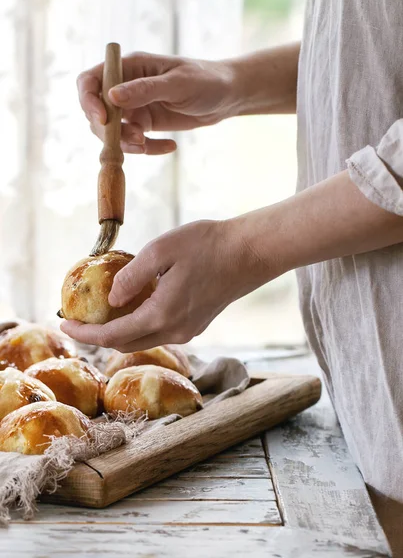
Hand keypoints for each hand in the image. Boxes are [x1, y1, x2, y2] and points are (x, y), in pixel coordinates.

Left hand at [60, 218, 272, 351]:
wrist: (251, 252)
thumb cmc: (208, 245)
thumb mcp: (162, 250)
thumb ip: (132, 276)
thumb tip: (112, 299)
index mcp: (162, 315)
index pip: (112, 336)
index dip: (84, 333)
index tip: (63, 323)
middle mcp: (175, 330)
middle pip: (127, 342)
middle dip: (99, 335)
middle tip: (79, 319)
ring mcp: (189, 329)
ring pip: (145, 338)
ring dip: (121, 330)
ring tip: (104, 311)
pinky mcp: (199, 323)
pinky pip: (161, 330)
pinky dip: (141, 323)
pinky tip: (136, 304)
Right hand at [77, 52, 238, 154]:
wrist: (227, 95)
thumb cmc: (206, 80)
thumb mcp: (177, 84)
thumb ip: (145, 90)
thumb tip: (111, 97)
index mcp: (129, 67)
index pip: (90, 80)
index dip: (88, 100)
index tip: (102, 119)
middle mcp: (126, 87)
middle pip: (96, 111)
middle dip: (108, 130)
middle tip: (134, 139)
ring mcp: (134, 107)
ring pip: (112, 131)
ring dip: (125, 143)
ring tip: (147, 144)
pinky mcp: (146, 124)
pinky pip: (134, 142)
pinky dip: (147, 148)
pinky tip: (170, 146)